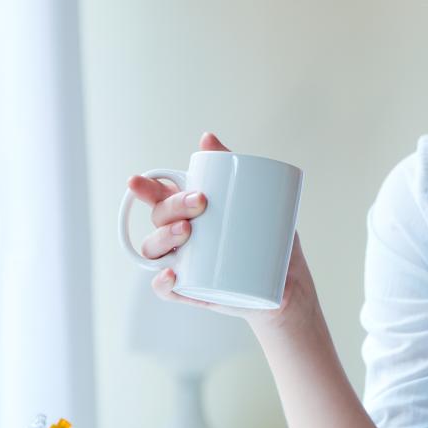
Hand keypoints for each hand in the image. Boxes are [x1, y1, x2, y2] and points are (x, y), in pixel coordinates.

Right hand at [125, 132, 319, 331]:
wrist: (290, 283)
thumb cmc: (271, 238)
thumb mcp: (260, 200)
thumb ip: (235, 169)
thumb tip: (208, 138)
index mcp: (192, 211)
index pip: (161, 196)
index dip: (146, 188)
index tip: (138, 181)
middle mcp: (182, 236)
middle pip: (159, 218)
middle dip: (172, 206)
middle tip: (199, 201)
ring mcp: (185, 263)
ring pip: (155, 250)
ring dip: (163, 238)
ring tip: (186, 231)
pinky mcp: (193, 290)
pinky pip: (167, 289)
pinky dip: (163, 283)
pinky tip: (172, 274)